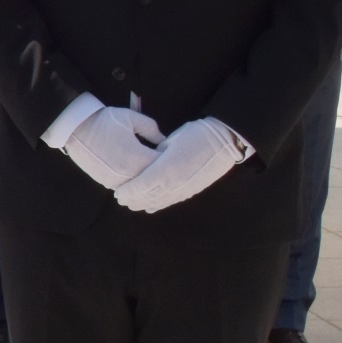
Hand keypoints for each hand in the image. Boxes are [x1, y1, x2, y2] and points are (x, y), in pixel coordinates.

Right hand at [55, 99, 163, 189]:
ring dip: (147, 180)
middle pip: (155, 180)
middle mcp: (130, 174)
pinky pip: (128, 188)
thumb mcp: (131, 117)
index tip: (173, 153)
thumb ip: (151, 129)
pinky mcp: (108, 183)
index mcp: (138, 157)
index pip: (164, 165)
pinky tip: (137, 176)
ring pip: (141, 187)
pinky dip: (134, 184)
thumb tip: (164, 140)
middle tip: (166, 164)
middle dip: (161, 171)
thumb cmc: (104, 120)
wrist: (75, 128)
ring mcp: (118, 181)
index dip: (171, 159)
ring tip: (152, 171)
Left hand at [114, 117, 249, 213]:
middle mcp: (173, 183)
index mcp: (165, 169)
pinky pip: (171, 201)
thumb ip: (156, 155)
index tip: (118, 193)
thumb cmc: (195, 135)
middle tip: (121, 200)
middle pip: (148, 197)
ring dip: (145, 204)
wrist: (224, 142)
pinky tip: (151, 207)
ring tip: (133, 204)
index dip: (129, 191)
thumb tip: (149, 161)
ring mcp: (183, 189)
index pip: (141, 185)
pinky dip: (159, 205)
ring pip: (160, 202)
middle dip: (133, 199)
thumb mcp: (170, 141)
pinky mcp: (192, 190)